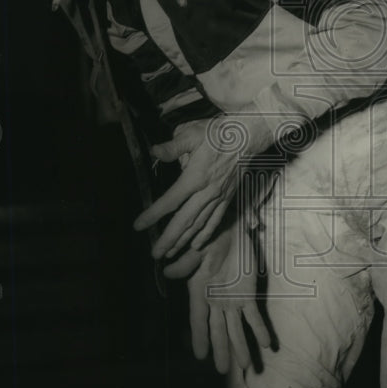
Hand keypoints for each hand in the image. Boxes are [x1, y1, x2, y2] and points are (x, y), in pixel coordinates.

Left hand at [133, 115, 271, 259]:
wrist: (248, 136)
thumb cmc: (220, 133)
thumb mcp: (193, 134)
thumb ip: (173, 147)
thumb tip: (154, 151)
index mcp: (196, 176)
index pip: (171, 200)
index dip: (153, 214)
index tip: (139, 225)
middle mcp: (207, 191)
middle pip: (185, 220)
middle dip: (169, 239)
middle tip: (154, 254)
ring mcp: (219, 197)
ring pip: (199, 224)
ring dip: (184, 240)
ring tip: (170, 253)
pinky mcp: (228, 197)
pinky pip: (216, 220)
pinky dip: (205, 234)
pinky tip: (196, 244)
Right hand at [173, 222, 271, 373]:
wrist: (233, 229)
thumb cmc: (212, 239)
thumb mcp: (198, 250)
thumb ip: (186, 263)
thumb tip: (167, 273)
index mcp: (200, 291)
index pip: (199, 319)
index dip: (200, 337)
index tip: (200, 356)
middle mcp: (215, 301)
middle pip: (218, 329)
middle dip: (222, 350)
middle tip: (223, 372)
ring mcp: (233, 300)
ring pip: (237, 328)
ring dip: (241, 347)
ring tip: (247, 367)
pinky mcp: (248, 295)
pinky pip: (254, 316)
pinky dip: (260, 330)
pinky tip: (266, 345)